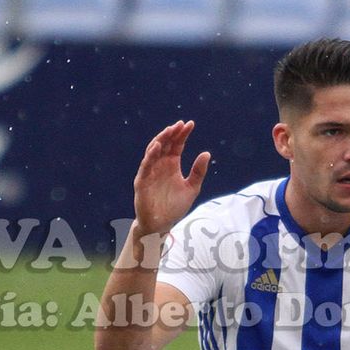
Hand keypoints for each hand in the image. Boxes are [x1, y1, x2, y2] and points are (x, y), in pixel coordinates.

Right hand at [133, 120, 210, 236]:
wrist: (161, 225)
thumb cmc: (175, 207)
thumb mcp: (192, 188)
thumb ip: (198, 172)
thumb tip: (207, 153)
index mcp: (172, 165)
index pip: (177, 145)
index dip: (182, 134)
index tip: (190, 124)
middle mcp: (160, 165)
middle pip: (165, 144)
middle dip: (172, 133)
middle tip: (180, 124)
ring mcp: (150, 172)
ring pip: (153, 151)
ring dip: (161, 140)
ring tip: (169, 131)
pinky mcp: (142, 181)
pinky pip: (145, 166)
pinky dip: (150, 155)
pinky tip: (158, 146)